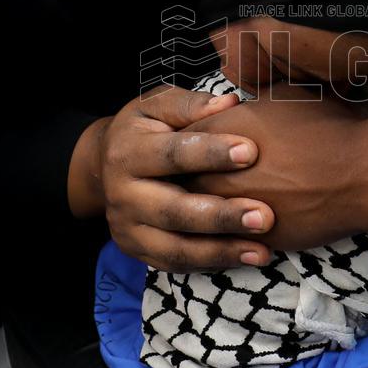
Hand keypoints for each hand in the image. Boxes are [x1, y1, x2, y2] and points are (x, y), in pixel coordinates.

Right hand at [68, 86, 274, 271]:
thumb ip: (191, 105)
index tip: (251, 152)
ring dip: (221, 251)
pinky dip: (211, 263)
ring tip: (262, 251)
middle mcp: (122, 194)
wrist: (101, 166)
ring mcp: (127, 227)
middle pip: (174, 211)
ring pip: (175, 247)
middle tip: (265, 216)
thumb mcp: (157, 105)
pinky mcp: (136, 250)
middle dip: (221, 216)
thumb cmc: (144, 129)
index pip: (171, 154)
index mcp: (127, 152)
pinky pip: (175, 264)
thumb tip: (229, 104)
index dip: (211, 153)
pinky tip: (245, 258)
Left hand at [185, 85, 367, 252]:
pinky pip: (226, 239)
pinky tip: (234, 229)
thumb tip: (238, 108)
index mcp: (218, 131)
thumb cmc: (326, 126)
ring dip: (202, 210)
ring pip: (198, 214)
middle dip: (182, 179)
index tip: (188, 147)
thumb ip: (246, 106)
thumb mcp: (281, 97)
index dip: (184, 143)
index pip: (179, 139)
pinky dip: (228, 234)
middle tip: (189, 181)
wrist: (359, 172)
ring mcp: (230, 207)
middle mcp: (215, 171)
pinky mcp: (251, 237)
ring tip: (210, 207)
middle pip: (179, 179)